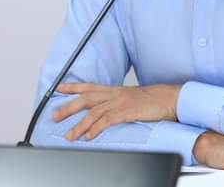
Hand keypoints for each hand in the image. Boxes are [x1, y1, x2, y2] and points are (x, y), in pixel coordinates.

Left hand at [52, 83, 180, 140]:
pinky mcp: (127, 112)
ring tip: (69, 136)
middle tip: (54, 116)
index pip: (89, 86)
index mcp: (115, 90)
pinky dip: (96, 129)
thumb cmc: (152, 100)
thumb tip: (107, 111)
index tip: (59, 88)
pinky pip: (107, 120)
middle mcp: (114, 94)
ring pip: (94, 113)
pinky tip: (89, 136)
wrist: (169, 98)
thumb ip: (117, 102)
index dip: (73, 87)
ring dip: (79, 125)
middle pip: (86, 99)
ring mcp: (120, 102)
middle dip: (68, 107)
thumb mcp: (131, 98)